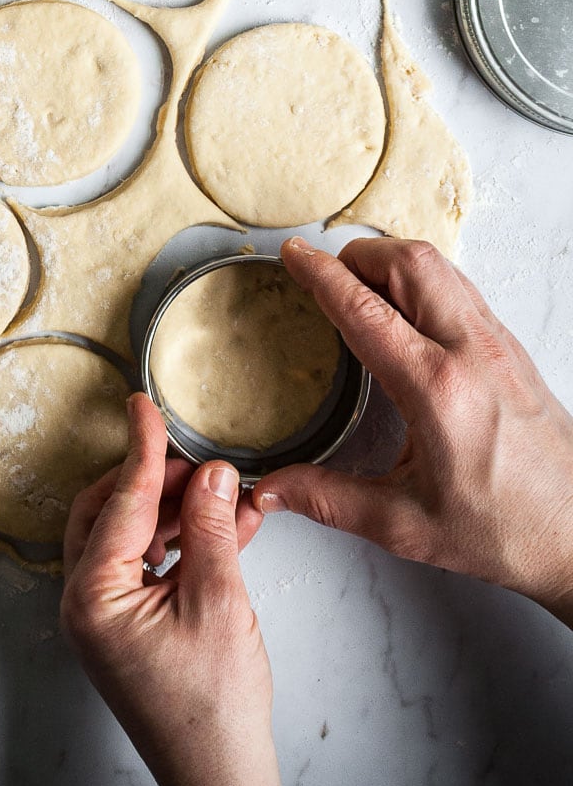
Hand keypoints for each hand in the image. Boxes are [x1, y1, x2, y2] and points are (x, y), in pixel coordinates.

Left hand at [61, 393, 290, 785]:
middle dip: (159, 481)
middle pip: (112, 511)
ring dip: (178, 511)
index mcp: (93, 595)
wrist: (219, 778)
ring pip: (131, 534)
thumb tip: (212, 472)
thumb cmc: (213, 709)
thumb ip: (211, 527)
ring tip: (227, 495)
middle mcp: (86, 602)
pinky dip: (183, 542)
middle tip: (202, 462)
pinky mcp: (127, 625)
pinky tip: (227, 525)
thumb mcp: (219, 601)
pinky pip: (147, 564)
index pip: (120, 501)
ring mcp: (104, 615)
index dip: (142, 448)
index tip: (144, 404)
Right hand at [256, 237, 572, 624]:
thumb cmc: (508, 530)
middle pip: (408, 262)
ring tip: (359, 286)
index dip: (321, 276)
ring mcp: (498, 344)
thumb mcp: (406, 525)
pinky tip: (405, 313)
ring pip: (439, 266)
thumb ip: (329, 500)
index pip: (365, 309)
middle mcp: (472, 352)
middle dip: (357, 255)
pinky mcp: (512, 349)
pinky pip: (460, 288)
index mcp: (437, 389)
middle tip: (324, 273)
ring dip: (392, 263)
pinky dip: (423, 282)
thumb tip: (272, 490)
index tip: (295, 256)